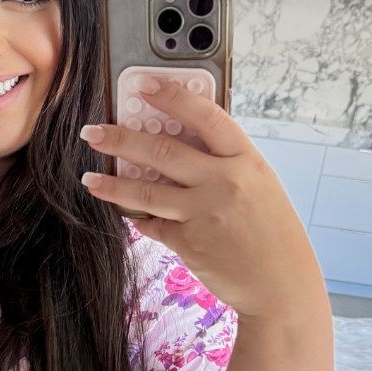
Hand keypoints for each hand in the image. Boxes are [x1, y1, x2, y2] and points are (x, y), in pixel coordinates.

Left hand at [80, 78, 321, 318]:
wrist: (282, 284)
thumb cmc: (272, 233)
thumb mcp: (259, 185)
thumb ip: (224, 164)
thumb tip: (181, 143)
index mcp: (246, 160)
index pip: (205, 115)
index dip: (171, 96)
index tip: (144, 86)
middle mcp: (224, 182)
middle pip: (162, 151)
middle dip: (121, 138)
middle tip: (93, 132)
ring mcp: (204, 213)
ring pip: (145, 192)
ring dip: (111, 183)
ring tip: (89, 178)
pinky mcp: (188, 242)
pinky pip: (151, 224)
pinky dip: (135, 217)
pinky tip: (121, 210)